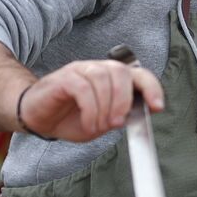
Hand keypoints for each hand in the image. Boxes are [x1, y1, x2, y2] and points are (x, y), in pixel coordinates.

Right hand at [18, 60, 164, 141]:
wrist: (38, 118)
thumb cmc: (70, 118)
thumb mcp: (100, 123)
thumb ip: (116, 118)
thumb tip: (128, 117)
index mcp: (113, 78)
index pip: (139, 74)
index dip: (152, 88)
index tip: (157, 107)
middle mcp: (99, 69)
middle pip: (122, 72)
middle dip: (124, 100)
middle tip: (117, 123)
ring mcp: (80, 70)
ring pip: (102, 79)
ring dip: (105, 108)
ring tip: (98, 126)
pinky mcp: (63, 78)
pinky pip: (83, 89)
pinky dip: (90, 110)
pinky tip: (88, 124)